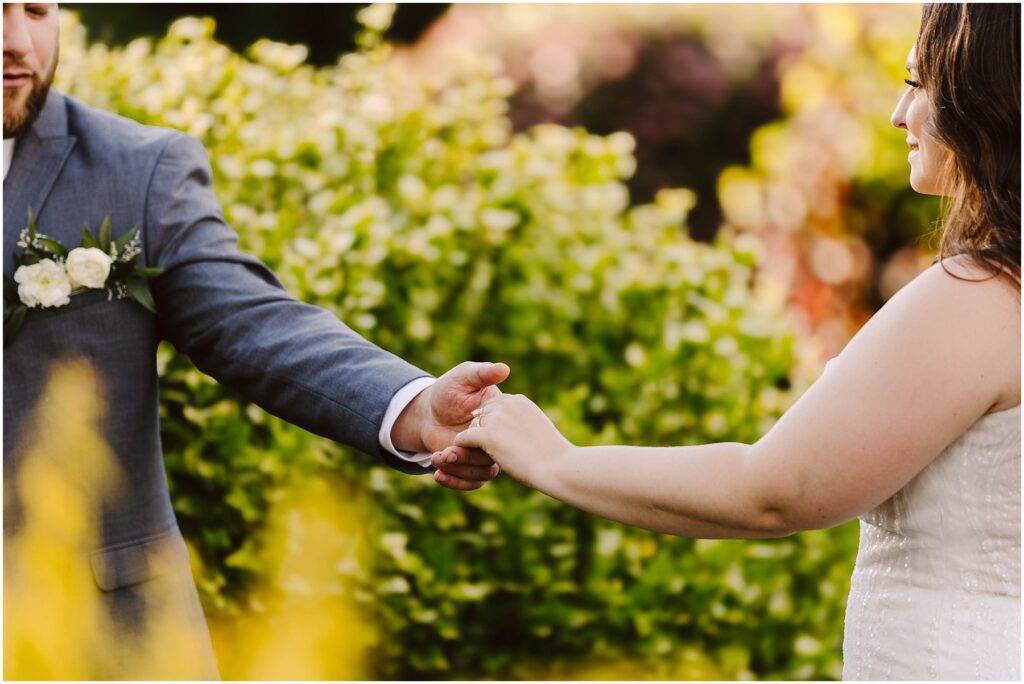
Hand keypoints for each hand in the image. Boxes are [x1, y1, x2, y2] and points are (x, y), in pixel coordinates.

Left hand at [392, 361, 509, 489]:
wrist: (428, 413)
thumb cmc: (448, 391)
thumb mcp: (464, 377)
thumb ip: (482, 373)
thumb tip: (504, 368)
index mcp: (500, 414)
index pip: (501, 428)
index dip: (486, 435)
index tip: (463, 434)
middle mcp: (497, 435)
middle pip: (492, 454)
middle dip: (466, 458)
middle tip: (446, 453)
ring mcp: (486, 453)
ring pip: (483, 472)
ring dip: (459, 470)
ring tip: (437, 458)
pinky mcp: (473, 466)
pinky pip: (473, 482)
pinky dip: (456, 481)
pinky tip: (438, 474)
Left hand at [446, 394, 574, 488]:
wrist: (556, 465)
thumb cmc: (551, 453)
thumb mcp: (537, 427)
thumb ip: (520, 421)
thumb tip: (511, 428)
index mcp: (519, 401)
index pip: (495, 404)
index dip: (493, 420)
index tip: (494, 434)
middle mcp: (506, 404)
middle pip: (482, 412)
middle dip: (481, 427)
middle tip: (481, 444)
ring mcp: (496, 419)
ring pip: (473, 424)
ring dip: (472, 437)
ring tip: (470, 451)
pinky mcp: (488, 435)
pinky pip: (465, 438)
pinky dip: (462, 446)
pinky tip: (463, 454)